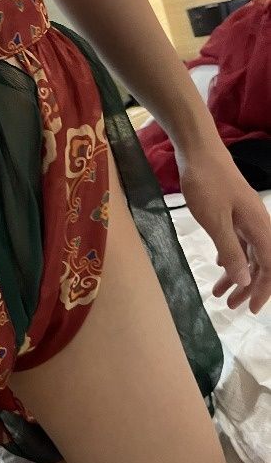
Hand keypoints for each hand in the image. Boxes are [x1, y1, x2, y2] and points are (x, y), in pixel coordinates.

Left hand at [176, 145, 270, 314]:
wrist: (199, 151)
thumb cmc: (207, 184)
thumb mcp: (215, 222)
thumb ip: (231, 251)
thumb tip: (246, 281)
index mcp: (259, 227)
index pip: (270, 267)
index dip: (264, 290)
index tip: (253, 310)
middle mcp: (258, 224)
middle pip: (262, 263)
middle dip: (249, 287)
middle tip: (231, 307)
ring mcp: (246, 218)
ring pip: (248, 253)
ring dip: (236, 274)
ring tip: (219, 293)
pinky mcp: (234, 212)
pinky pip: (238, 241)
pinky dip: (230, 256)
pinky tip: (219, 266)